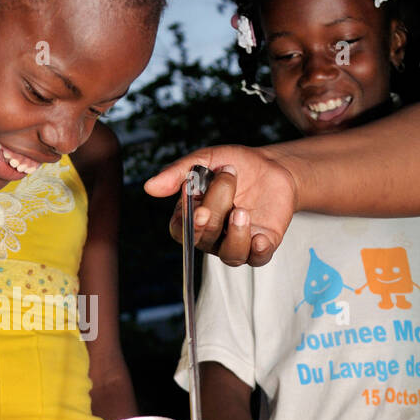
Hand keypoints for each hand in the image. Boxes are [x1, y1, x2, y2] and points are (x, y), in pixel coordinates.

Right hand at [144, 148, 299, 266]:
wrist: (270, 165)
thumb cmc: (234, 164)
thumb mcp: (205, 160)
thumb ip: (178, 173)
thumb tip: (149, 187)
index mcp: (191, 218)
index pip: (181, 231)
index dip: (189, 226)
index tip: (199, 211)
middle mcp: (211, 236)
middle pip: (207, 236)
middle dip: (217, 208)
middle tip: (228, 178)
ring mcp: (235, 243)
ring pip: (230, 255)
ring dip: (236, 235)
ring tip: (242, 210)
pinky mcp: (261, 245)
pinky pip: (257, 259)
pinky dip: (258, 251)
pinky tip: (260, 239)